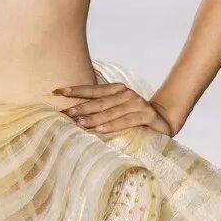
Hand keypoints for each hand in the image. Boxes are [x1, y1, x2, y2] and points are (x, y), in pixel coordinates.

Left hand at [52, 80, 173, 135]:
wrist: (164, 122)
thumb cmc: (133, 118)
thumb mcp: (117, 111)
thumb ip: (101, 110)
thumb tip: (73, 117)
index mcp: (116, 90)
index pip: (92, 90)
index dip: (75, 90)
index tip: (57, 91)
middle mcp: (126, 93)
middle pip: (99, 101)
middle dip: (81, 107)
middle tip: (65, 113)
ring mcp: (137, 103)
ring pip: (110, 111)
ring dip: (94, 118)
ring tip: (79, 123)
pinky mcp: (147, 115)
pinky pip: (126, 121)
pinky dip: (112, 125)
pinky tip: (99, 130)